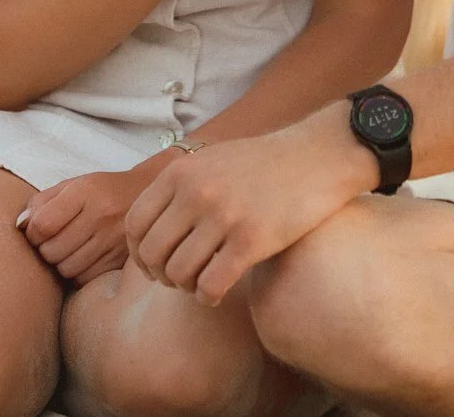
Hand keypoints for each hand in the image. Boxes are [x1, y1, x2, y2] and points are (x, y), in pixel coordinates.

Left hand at [20, 163, 157, 285]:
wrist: (147, 194)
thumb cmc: (102, 191)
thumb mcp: (73, 185)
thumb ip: (42, 202)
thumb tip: (19, 226)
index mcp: (86, 191)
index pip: (42, 225)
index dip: (32, 233)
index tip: (37, 231)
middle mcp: (102, 215)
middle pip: (52, 251)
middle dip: (45, 249)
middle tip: (53, 241)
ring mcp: (114, 239)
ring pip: (66, 269)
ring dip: (61, 263)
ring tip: (69, 249)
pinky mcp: (121, 259)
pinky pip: (84, 279)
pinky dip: (78, 273)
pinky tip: (83, 258)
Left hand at [124, 108, 376, 303]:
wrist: (319, 156)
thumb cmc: (266, 162)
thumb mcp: (212, 160)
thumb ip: (180, 185)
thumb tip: (149, 227)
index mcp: (181, 173)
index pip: (135, 225)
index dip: (138, 253)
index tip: (154, 265)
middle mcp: (196, 194)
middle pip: (152, 254)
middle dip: (161, 275)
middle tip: (178, 279)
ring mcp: (223, 218)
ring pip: (178, 274)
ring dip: (186, 287)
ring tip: (201, 283)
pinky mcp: (251, 241)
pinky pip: (210, 286)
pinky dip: (208, 297)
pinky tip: (218, 292)